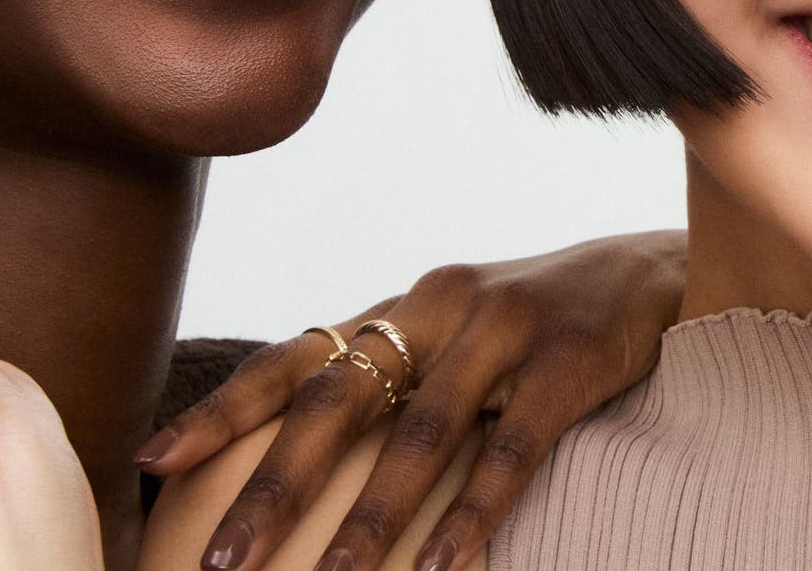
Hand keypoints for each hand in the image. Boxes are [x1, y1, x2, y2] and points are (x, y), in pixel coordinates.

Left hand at [142, 230, 684, 570]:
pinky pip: (512, 447)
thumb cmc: (544, 324)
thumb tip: (306, 470)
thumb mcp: (461, 336)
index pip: (296, 354)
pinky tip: (439, 569)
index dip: (224, 409)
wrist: (658, 270)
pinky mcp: (571, 362)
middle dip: (272, 487)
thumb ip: (398, 379)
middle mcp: (441, 307)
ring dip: (367, 518)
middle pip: (338, 398)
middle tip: (220, 564)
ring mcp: (507, 330)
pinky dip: (472, 512)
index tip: (152, 464)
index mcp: (404, 307)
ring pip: (420, 432)